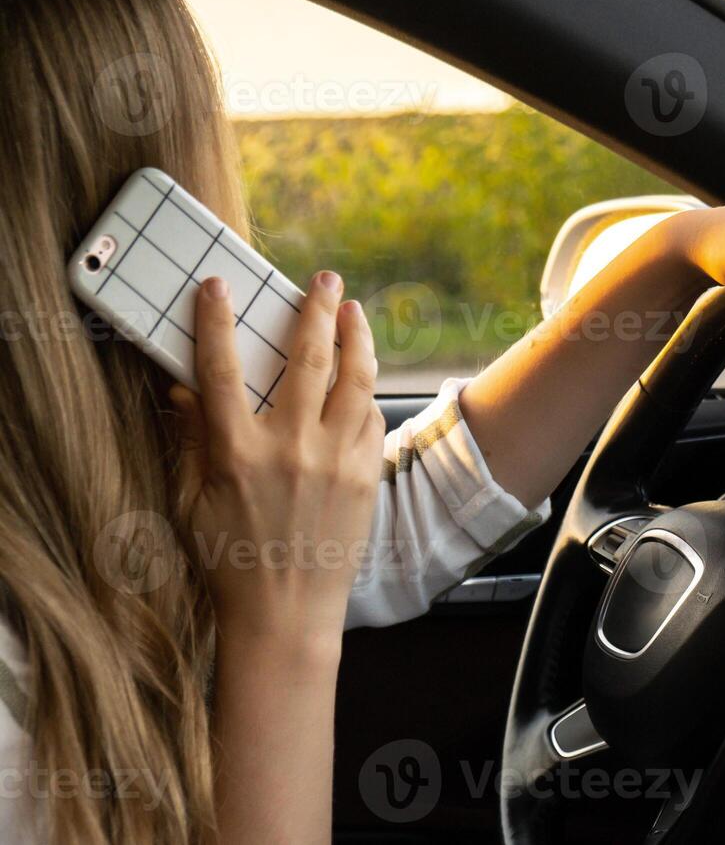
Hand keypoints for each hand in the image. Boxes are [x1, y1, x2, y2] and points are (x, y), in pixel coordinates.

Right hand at [171, 270, 385, 645]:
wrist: (286, 612)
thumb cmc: (229, 560)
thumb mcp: (192, 501)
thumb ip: (192, 440)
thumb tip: (185, 389)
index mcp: (237, 451)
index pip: (222, 369)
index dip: (218, 322)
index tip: (219, 286)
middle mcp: (291, 447)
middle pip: (308, 357)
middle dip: (317, 309)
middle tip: (324, 280)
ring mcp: (335, 459)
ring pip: (356, 379)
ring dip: (357, 337)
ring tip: (354, 311)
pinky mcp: (366, 475)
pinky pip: (370, 418)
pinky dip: (366, 392)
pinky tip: (362, 377)